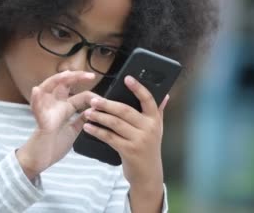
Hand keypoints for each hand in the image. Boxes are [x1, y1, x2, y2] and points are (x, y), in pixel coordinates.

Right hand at [17, 70, 96, 178]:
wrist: (40, 160)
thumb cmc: (54, 145)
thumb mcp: (73, 130)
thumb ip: (81, 119)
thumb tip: (94, 110)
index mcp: (64, 108)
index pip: (79, 95)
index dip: (92, 95)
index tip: (104, 100)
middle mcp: (55, 106)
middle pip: (63, 84)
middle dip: (76, 77)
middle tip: (90, 76)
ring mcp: (46, 112)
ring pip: (47, 89)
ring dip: (56, 80)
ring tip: (66, 75)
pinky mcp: (41, 122)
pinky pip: (36, 109)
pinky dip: (36, 99)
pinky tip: (36, 91)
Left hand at [82, 75, 168, 208]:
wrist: (148, 174)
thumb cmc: (149, 148)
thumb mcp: (157, 129)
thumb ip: (158, 111)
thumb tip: (165, 94)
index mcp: (154, 119)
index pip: (148, 100)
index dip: (138, 88)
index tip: (127, 78)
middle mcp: (148, 128)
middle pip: (125, 110)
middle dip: (107, 104)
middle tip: (93, 100)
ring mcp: (139, 140)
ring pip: (115, 123)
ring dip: (99, 117)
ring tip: (88, 112)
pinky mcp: (128, 150)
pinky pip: (109, 137)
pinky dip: (97, 131)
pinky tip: (88, 127)